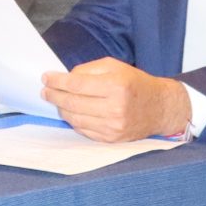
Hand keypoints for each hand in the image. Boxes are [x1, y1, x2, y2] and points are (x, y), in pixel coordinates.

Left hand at [41, 59, 192, 142]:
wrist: (160, 107)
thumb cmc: (135, 83)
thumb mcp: (115, 66)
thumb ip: (88, 70)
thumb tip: (65, 78)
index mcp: (116, 86)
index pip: (76, 85)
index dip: (57, 81)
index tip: (46, 78)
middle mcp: (115, 108)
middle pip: (72, 103)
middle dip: (54, 96)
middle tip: (45, 91)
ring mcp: (113, 126)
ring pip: (75, 119)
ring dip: (61, 109)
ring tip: (56, 101)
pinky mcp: (112, 139)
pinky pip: (83, 130)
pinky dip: (73, 121)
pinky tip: (71, 112)